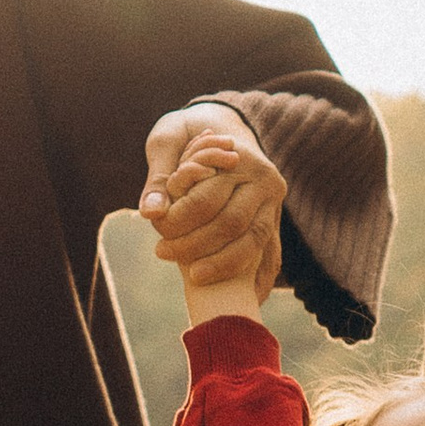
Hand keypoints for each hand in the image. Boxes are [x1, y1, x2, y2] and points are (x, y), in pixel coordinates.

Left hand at [142, 104, 284, 298]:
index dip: (181, 222)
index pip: (208, 199)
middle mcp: (264, 180)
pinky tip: (244, 301)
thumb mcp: (168, 141)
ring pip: (254, 243)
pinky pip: (270, 257)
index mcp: (240, 158)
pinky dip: (258, 281)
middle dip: (197, 247)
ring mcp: (273, 204)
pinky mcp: (274, 223)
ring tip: (193, 280)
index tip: (157, 236)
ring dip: (224, 267)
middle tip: (163, 255)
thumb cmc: (188, 132)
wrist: (224, 125)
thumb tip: (150, 213)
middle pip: (231, 224)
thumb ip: (159, 176)